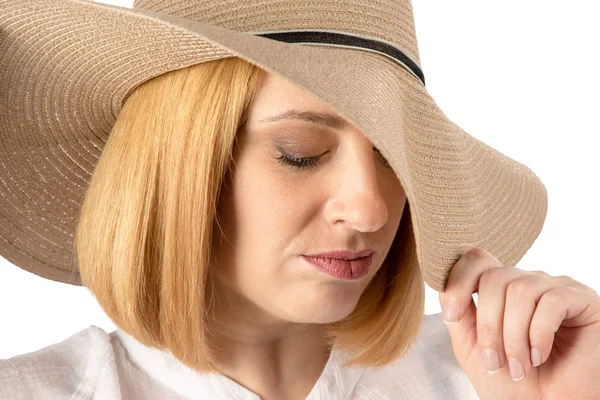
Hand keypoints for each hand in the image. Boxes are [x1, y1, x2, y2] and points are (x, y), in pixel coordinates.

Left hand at [438, 248, 599, 399]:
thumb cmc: (511, 384)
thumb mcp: (471, 346)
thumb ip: (458, 311)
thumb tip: (444, 281)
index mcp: (501, 290)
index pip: (477, 260)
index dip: (458, 282)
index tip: (451, 316)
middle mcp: (528, 282)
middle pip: (495, 277)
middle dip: (488, 324)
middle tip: (495, 361)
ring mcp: (556, 288)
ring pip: (520, 290)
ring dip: (513, 335)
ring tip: (520, 366)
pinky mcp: (582, 300)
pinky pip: (552, 302)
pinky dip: (539, 333)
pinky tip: (540, 357)